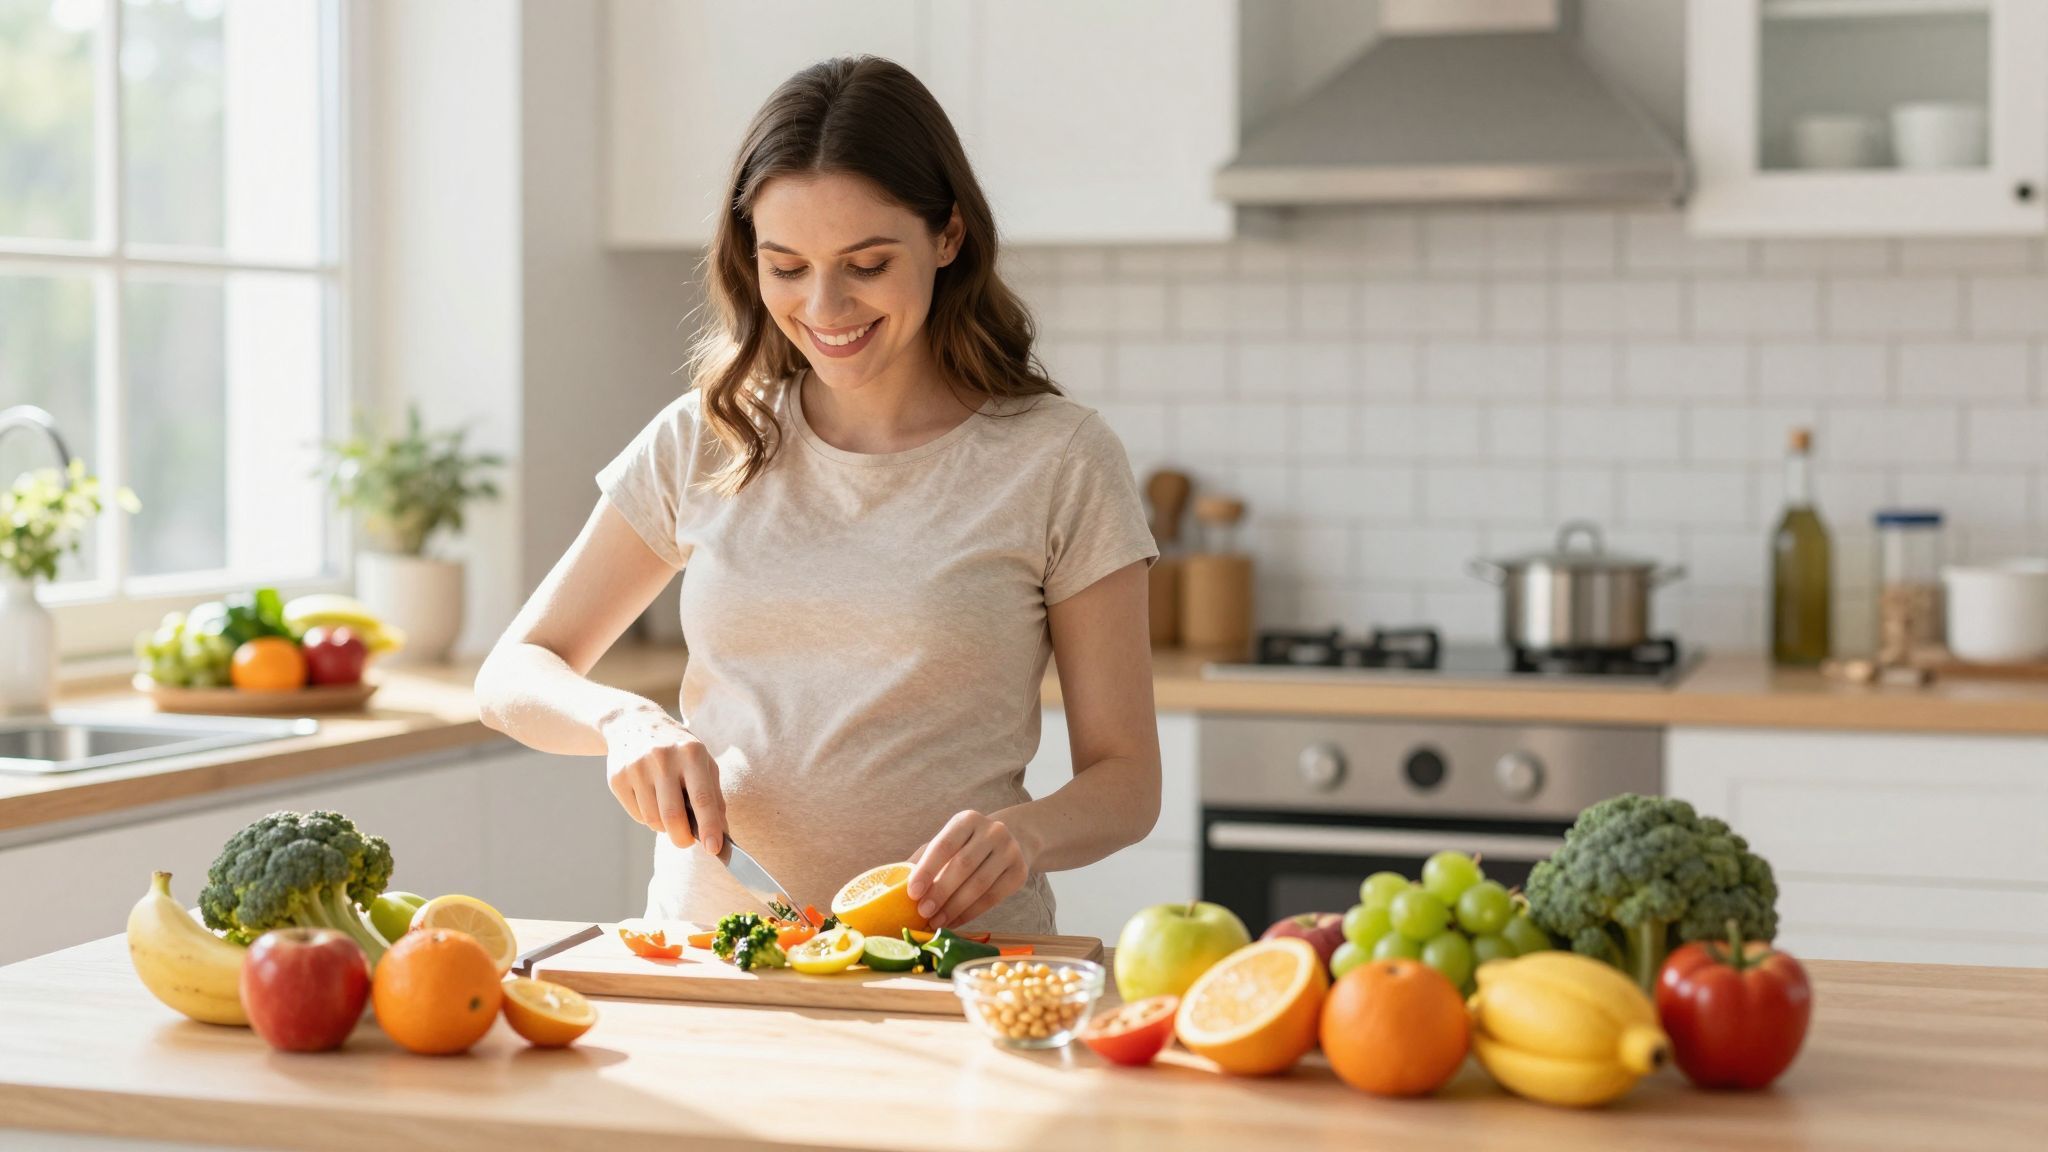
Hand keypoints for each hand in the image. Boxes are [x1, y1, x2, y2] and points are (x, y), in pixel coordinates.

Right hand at [599, 706, 724, 854]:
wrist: (634, 723)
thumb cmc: (678, 750)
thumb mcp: (703, 762)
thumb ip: (714, 797)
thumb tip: (721, 835)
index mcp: (691, 753)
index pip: (702, 798)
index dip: (709, 826)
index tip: (714, 849)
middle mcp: (662, 758)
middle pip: (672, 816)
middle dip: (682, 838)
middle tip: (687, 841)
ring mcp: (636, 767)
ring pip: (653, 820)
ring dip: (664, 826)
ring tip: (668, 808)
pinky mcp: (617, 778)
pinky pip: (637, 815)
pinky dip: (648, 817)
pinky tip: (650, 798)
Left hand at [907, 810, 1032, 929]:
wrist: (1015, 840)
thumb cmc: (968, 845)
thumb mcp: (948, 842)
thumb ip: (924, 859)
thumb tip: (893, 885)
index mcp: (967, 820)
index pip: (945, 845)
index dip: (927, 870)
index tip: (912, 893)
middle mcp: (993, 831)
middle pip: (963, 866)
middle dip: (940, 892)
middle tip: (923, 912)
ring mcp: (1010, 851)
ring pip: (979, 884)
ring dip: (954, 907)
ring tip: (937, 922)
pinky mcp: (1020, 872)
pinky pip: (993, 897)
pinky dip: (971, 913)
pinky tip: (955, 921)